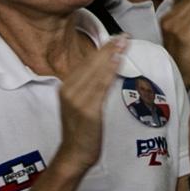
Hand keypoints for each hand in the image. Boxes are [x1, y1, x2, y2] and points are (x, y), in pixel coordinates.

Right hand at [51, 35, 126, 174]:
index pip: (85, 62)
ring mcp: (77, 101)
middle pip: (91, 64)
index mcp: (65, 87)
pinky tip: (118, 62)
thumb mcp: (80, 103)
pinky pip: (101, 87)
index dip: (102, 49)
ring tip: (124, 44)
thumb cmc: (80, 130)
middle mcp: (68, 91)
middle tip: (124, 36)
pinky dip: (110, 72)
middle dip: (109, 49)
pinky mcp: (87, 110)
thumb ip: (88, 86)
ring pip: (97, 73)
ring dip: (112, 56)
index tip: (115, 38)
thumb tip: (106, 67)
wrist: (74, 154)